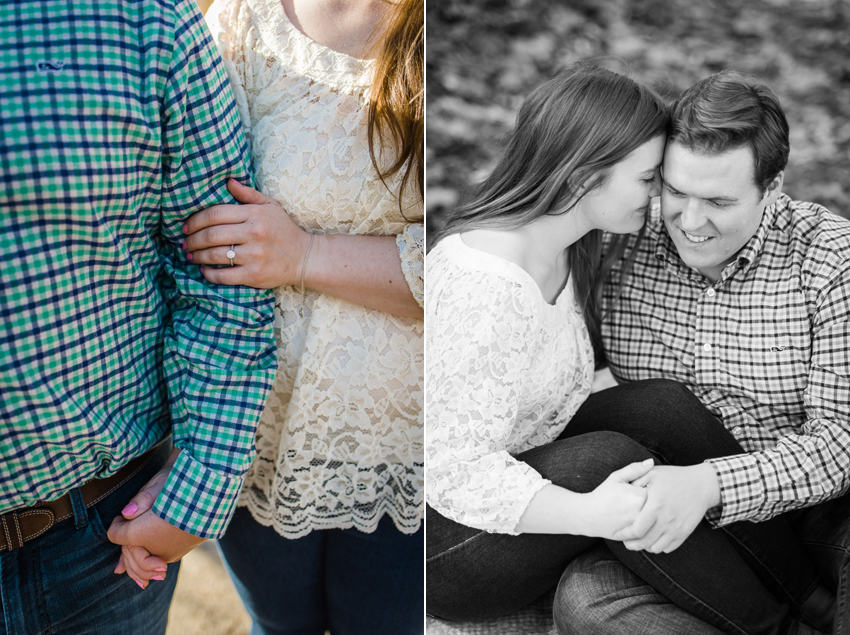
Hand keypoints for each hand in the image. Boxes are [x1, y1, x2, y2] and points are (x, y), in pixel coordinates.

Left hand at [108, 449, 204, 587]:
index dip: (115, 526)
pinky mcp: (182, 551)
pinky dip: (152, 567)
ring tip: (135, 575)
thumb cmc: (183, 486)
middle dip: (125, 550)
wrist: (213, 490)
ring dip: (137, 567)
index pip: (118, 535)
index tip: (119, 517)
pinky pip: (160, 562)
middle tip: (124, 536)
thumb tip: (125, 513)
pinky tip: (153, 569)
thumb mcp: (158, 486)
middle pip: (131, 556)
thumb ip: (139, 502)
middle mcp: (155, 547)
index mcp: (143, 531)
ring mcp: (170, 551)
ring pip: (146, 566)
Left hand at [184, 179, 310, 287]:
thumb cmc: (284, 230)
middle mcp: (254, 234)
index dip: (195, 220)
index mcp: (255, 214)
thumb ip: (248, 194)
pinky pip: (224, 276)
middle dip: (193, 240)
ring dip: (198, 256)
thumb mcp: (270, 206)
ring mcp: (254, 256)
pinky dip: (210, 274)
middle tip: (185, 243)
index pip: (215, 214)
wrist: (304, 257)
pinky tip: (205, 270)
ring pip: (215, 255)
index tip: (186, 227)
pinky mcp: (255, 275)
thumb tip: (227, 181)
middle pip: (211, 235)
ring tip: (191, 256)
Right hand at [579, 459, 653, 539]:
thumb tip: (651, 461)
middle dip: (652, 502)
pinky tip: (633, 520)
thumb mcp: (616, 477)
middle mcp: (642, 513)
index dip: (650, 488)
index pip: (658, 490)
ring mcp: (641, 527)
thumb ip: (635, 469)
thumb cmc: (603, 494)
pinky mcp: (638, 537)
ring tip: (633, 510)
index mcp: (639, 496)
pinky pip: (650, 530)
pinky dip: (647, 526)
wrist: (588, 516)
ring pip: (656, 519)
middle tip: (635, 501)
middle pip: (659, 505)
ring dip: (651, 515)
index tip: (641, 489)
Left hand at [613, 463, 720, 553]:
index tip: (617, 534)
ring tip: (639, 539)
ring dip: (645, 546)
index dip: (624, 535)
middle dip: (631, 545)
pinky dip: (659, 546)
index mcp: (656, 506)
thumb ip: (634, 479)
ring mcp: (677, 528)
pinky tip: (653, 538)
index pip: (637, 530)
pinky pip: (669, 548)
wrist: (702, 485)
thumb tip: (621, 489)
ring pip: (656, 548)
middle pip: (645, 543)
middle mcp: (667, 520)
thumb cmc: (674, 477)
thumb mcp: (652, 473)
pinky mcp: (685, 533)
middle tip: (625, 541)